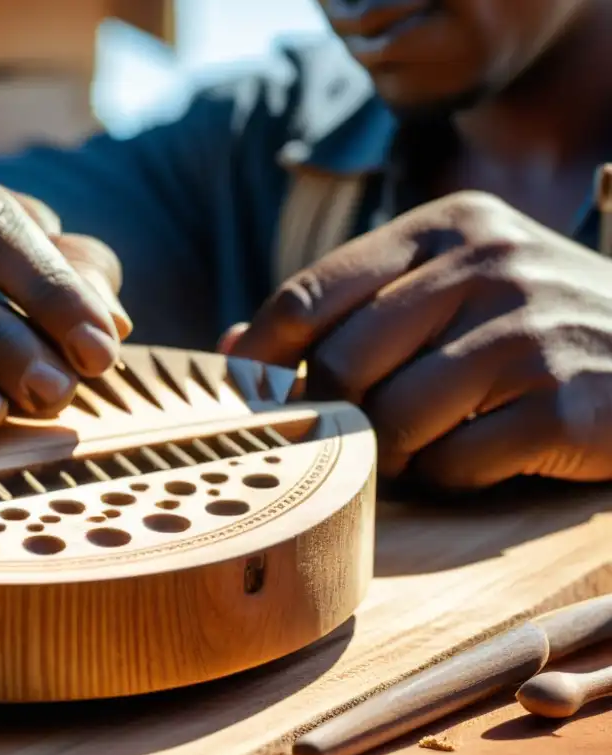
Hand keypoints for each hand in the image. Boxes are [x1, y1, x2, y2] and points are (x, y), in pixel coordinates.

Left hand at [223, 191, 611, 490]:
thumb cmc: (534, 327)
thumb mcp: (445, 293)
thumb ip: (345, 312)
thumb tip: (230, 346)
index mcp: (446, 229)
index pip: (309, 293)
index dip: (259, 353)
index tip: (244, 392)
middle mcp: (488, 264)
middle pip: (342, 363)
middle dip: (337, 414)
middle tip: (360, 432)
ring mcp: (533, 329)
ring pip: (395, 418)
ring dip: (397, 452)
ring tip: (430, 445)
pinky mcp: (571, 401)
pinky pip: (457, 462)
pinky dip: (454, 477)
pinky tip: (485, 457)